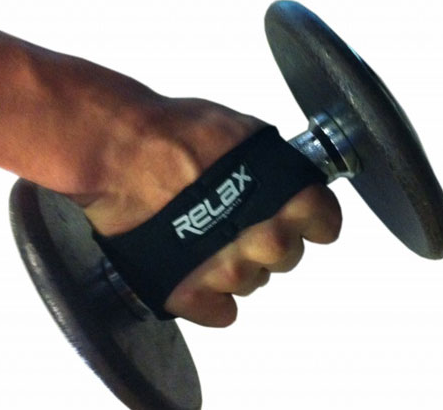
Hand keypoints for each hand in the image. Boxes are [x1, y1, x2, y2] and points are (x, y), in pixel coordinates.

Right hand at [77, 96, 341, 326]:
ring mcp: (228, 272)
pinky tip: (191, 268)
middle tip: (234, 218)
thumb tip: (282, 175)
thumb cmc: (172, 133)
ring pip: (252, 282)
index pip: (325, 224)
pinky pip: (220, 311)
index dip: (310, 217)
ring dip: (234, 264)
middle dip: (267, 239)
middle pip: (287, 256)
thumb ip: (272, 162)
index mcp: (288, 197)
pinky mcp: (191, 295)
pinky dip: (209, 296)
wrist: (117, 152)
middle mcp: (266, 240)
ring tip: (202, 237)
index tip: (298, 216)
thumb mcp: (239, 130)